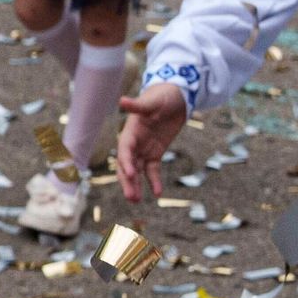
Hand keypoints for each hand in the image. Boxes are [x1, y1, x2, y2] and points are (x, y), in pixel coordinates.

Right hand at [116, 80, 190, 202]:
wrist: (175, 97)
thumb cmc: (162, 96)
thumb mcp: (152, 101)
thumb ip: (137, 105)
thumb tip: (122, 101)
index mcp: (130, 132)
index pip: (125, 150)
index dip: (127, 162)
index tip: (132, 174)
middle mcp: (134, 143)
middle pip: (127, 165)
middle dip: (128, 181)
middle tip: (131, 197)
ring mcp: (144, 149)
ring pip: (137, 171)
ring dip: (136, 185)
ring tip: (136, 201)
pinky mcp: (155, 153)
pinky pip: (152, 170)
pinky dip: (154, 181)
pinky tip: (157, 193)